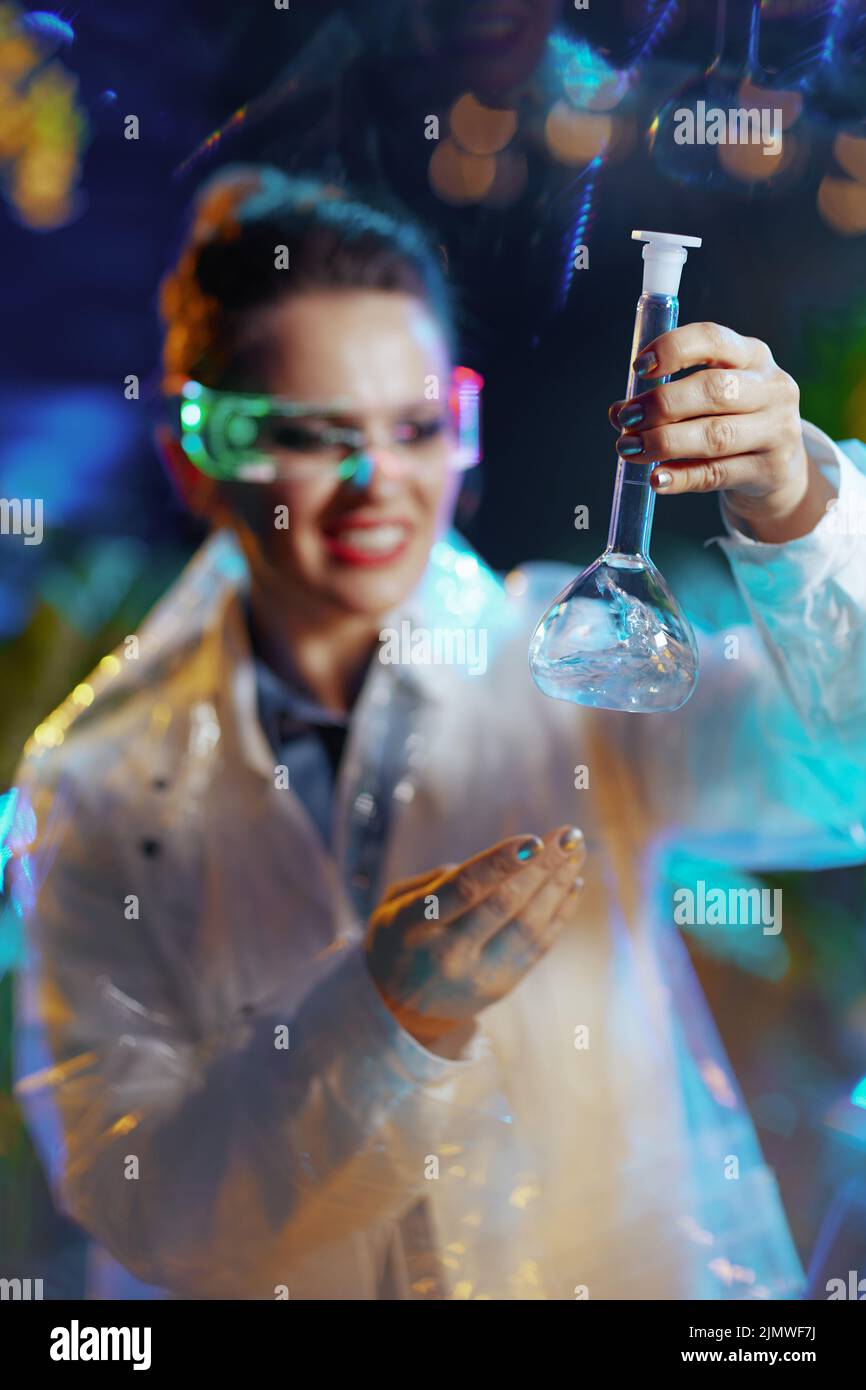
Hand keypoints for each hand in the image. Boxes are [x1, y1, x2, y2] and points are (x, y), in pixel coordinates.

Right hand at [364, 826, 585, 1050]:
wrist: (397, 1007)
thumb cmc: (399, 937)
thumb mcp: (396, 904)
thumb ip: (439, 880)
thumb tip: (491, 867)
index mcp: (414, 926)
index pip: (464, 889)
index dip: (500, 863)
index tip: (534, 839)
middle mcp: (448, 954)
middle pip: (505, 905)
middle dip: (542, 866)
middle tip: (568, 835)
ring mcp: (478, 976)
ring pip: (529, 926)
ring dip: (557, 885)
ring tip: (576, 851)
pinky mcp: (502, 988)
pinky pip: (538, 946)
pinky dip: (559, 913)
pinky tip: (571, 884)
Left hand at [608, 322, 834, 542]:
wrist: (779, 469)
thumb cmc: (732, 421)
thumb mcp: (711, 398)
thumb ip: (668, 398)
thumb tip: (619, 412)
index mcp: (753, 356)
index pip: (713, 340)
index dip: (673, 349)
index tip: (638, 368)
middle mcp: (772, 388)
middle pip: (714, 390)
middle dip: (662, 404)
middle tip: (626, 418)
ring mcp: (776, 431)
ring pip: (715, 436)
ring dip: (664, 442)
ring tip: (629, 449)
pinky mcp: (769, 471)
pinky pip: (716, 474)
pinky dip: (681, 477)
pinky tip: (656, 478)